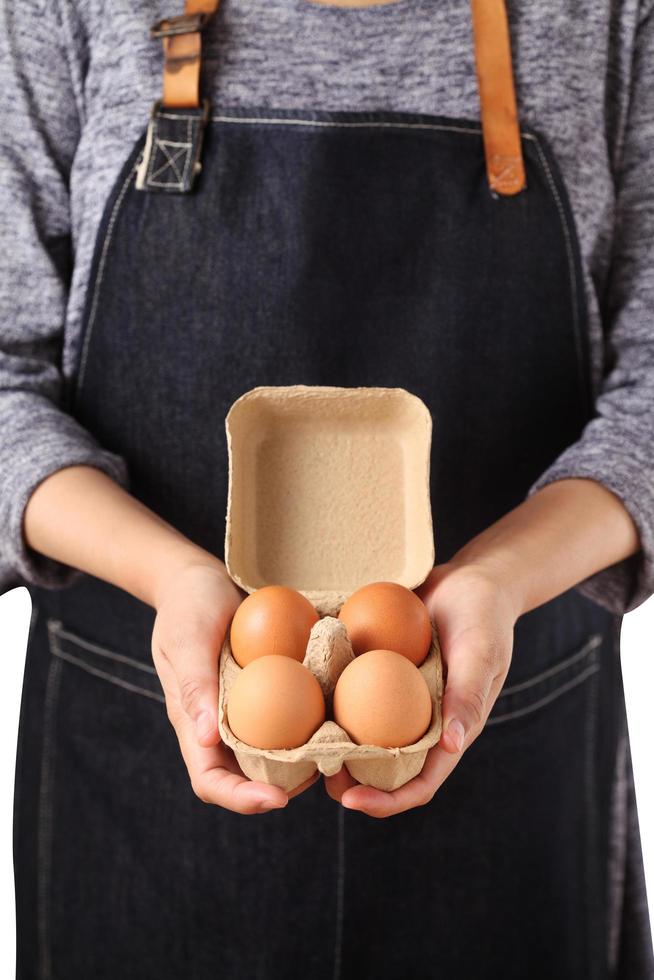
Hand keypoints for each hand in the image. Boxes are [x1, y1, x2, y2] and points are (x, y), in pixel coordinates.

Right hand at [151, 559, 318, 813]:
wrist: (199, 578)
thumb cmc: (187, 606)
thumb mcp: (187, 639)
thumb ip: (195, 685)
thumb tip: (208, 738)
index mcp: (194, 725)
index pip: (210, 781)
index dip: (240, 798)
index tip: (277, 799)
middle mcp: (220, 727)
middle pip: (247, 778)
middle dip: (282, 788)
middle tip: (323, 777)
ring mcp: (244, 711)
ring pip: (272, 753)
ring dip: (302, 760)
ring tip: (337, 750)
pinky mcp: (266, 692)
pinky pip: (288, 717)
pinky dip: (310, 722)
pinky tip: (339, 712)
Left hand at [324, 561, 519, 816]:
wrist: (469, 579)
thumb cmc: (484, 618)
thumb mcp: (481, 653)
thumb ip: (468, 696)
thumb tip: (452, 746)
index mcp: (448, 732)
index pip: (419, 783)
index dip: (386, 801)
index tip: (350, 800)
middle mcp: (420, 723)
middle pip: (382, 769)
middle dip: (350, 781)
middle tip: (316, 774)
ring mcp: (398, 700)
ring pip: (363, 735)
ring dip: (335, 745)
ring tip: (301, 744)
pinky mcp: (379, 673)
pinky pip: (352, 693)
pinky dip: (331, 699)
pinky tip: (302, 691)